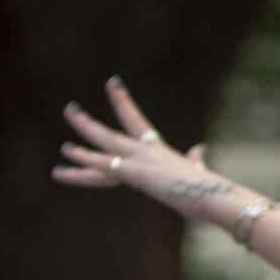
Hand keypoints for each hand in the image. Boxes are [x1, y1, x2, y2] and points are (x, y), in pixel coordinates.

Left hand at [54, 76, 240, 220]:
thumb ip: (194, 161)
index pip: (135, 122)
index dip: (122, 102)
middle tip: (69, 109)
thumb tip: (199, 149)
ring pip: (104, 145)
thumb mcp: (197, 173)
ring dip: (83, 132)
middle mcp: (147, 152)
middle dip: (88, 124)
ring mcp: (142, 162)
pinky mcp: (139, 174)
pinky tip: (68, 152)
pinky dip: (87, 160)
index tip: (111, 83)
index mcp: (159, 152)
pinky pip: (107, 165)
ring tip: (64, 124)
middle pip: (111, 134)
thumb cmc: (210, 190)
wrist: (216, 197)